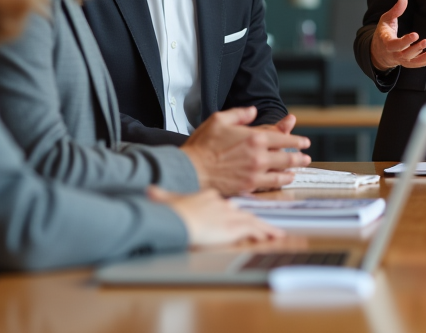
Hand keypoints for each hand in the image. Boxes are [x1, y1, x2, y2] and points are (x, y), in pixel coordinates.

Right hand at [148, 186, 282, 248]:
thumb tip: (150, 190)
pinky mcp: (234, 227)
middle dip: (251, 217)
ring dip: (264, 227)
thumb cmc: (171, 210)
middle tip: (262, 223)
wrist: (177, 219)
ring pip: (252, 220)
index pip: (223, 202)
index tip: (234, 211)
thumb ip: (161, 195)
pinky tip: (273, 236)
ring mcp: (229, 216)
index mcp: (208, 196)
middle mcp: (221, 204)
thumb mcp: (166, 198)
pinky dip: (265, 233)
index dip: (230, 209)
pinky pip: (254, 230)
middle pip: (240, 211)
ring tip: (275, 233)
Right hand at [181, 106, 311, 195]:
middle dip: (299, 157)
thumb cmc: (203, 145)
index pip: (283, 139)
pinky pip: (271, 185)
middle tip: (306, 157)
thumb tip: (253, 111)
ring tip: (298, 170)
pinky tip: (283, 180)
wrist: (191, 169)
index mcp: (255, 138)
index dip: (296, 140)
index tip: (304, 142)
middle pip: (287, 157)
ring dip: (293, 170)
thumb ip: (240, 114)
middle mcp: (259, 156)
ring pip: (282, 173)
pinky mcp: (249, 186)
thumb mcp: (220, 120)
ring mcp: (255, 173)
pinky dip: (280, 182)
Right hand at [369, 0, 425, 71]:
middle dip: (416, 49)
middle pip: (405, 54)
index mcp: (387, 42)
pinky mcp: (407, 63)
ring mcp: (401, 60)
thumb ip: (396, 10)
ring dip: (425, 58)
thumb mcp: (386, 19)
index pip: (395, 44)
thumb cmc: (383, 32)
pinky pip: (418, 65)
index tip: (416, 34)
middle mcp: (394, 54)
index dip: (405, 41)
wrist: (379, 51)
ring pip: (413, 62)